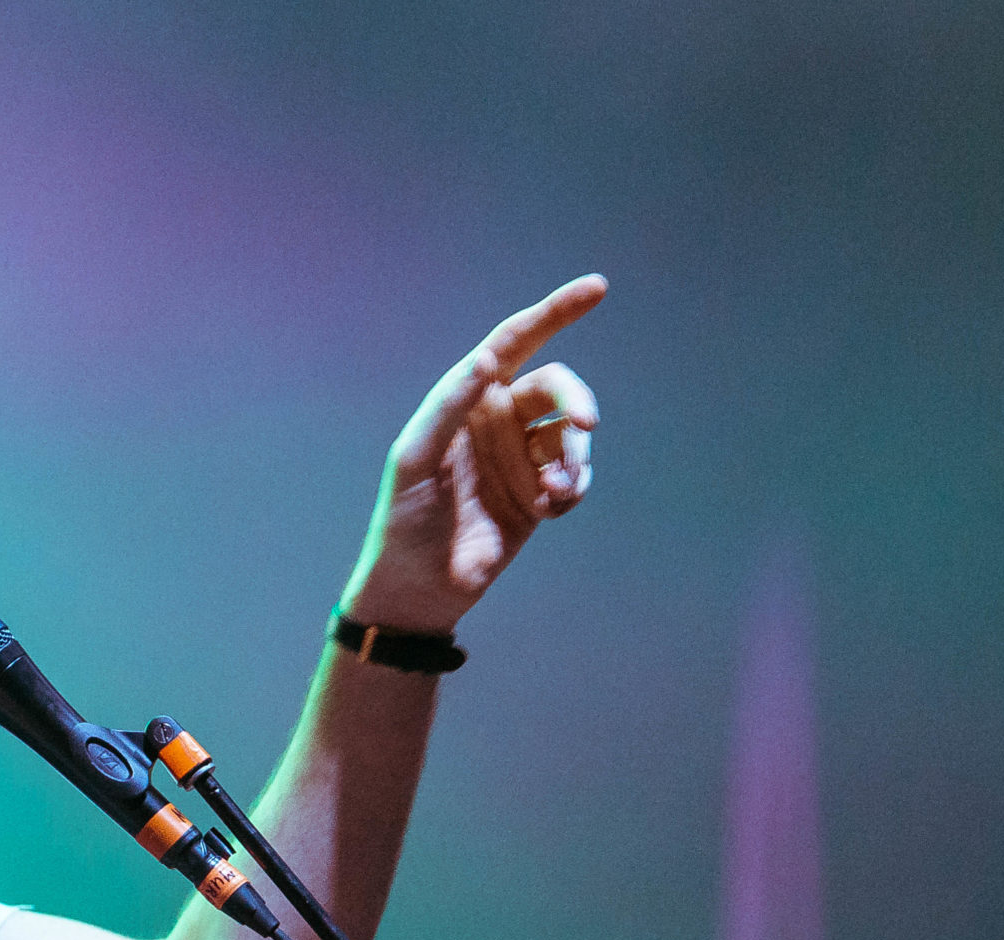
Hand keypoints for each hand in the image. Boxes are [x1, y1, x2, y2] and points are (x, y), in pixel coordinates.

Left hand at [337, 275, 606, 634]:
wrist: (418, 586)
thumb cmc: (405, 517)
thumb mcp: (416, 457)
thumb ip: (449, 406)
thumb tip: (489, 360)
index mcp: (467, 398)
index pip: (514, 342)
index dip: (555, 312)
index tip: (597, 288)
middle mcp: (498, 419)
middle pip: (557, 388)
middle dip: (577, 401)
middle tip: (586, 425)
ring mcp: (521, 457)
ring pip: (572, 436)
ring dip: (574, 459)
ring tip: (555, 494)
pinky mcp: (540, 495)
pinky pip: (576, 476)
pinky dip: (573, 488)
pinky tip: (552, 509)